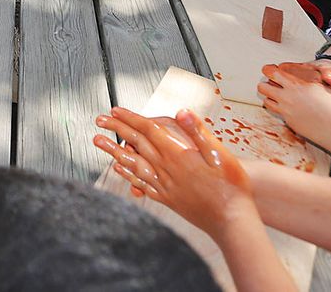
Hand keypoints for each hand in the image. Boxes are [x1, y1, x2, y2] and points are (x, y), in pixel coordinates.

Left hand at [94, 107, 254, 240]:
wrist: (232, 221)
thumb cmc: (231, 186)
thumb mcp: (220, 153)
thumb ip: (198, 131)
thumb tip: (181, 111)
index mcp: (178, 154)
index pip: (148, 130)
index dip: (130, 118)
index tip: (114, 110)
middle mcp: (166, 169)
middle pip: (135, 144)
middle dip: (116, 129)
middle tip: (99, 119)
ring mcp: (164, 185)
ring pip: (133, 164)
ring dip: (113, 150)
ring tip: (98, 141)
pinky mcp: (166, 199)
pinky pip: (140, 183)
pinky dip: (127, 173)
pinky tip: (119, 169)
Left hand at [258, 62, 330, 150]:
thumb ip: (315, 75)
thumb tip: (306, 71)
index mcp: (297, 84)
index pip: (271, 71)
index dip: (271, 69)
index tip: (274, 70)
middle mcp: (288, 97)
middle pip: (263, 86)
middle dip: (267, 82)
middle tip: (275, 82)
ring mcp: (287, 112)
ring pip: (266, 100)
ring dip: (271, 95)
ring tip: (282, 94)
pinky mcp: (289, 123)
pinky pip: (276, 112)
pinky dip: (279, 107)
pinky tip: (290, 106)